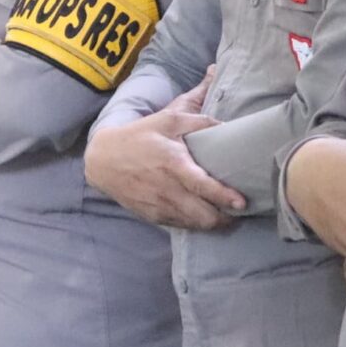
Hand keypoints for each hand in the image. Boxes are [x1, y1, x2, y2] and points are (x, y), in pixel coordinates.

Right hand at [84, 73, 245, 230]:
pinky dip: (195, 223)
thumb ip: (199, 121)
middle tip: (237, 209)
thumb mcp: (168, 120)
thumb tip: (227, 122)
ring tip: (225, 213)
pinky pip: (181, 226)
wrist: (103, 160)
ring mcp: (159, 206)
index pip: (202, 186)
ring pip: (195, 225)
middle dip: (225, 217)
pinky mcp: (152, 216)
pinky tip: (202, 213)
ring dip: (213, 222)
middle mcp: (167, 190)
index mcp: (173, 164)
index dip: (224, 197)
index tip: (242, 203)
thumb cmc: (140, 136)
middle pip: (204, 216)